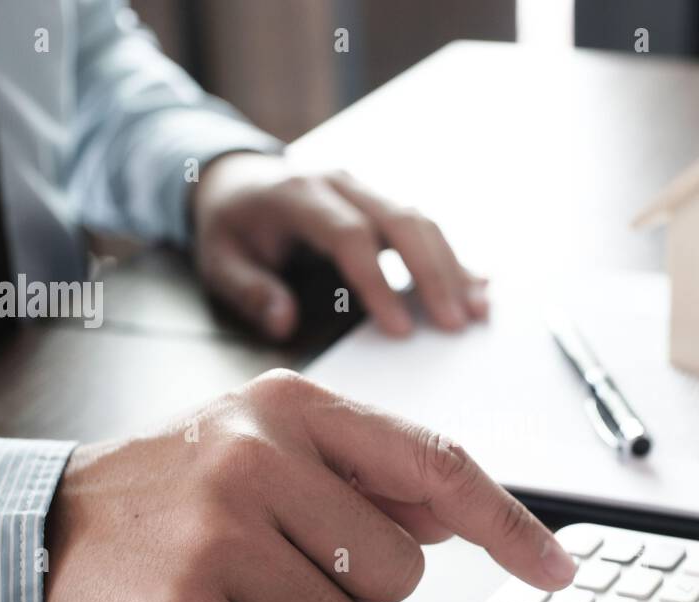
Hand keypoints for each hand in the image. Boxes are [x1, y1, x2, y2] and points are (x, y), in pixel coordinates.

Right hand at [43, 371, 574, 601]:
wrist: (50, 526)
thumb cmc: (179, 485)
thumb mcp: (269, 442)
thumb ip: (369, 470)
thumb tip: (467, 511)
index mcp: (295, 407)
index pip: (436, 463)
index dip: (508, 523)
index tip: (556, 568)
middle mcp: (259, 458)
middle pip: (399, 573)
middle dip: (353, 587)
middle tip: (283, 561)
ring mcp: (220, 536)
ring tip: (241, 589)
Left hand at [192, 152, 487, 339]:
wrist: (236, 176)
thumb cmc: (231, 226)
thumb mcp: (218, 260)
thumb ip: (250, 290)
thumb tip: (283, 323)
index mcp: (297, 195)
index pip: (349, 236)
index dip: (378, 282)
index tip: (399, 328)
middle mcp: (340, 184)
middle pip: (400, 222)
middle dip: (433, 274)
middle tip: (457, 324)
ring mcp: (365, 189)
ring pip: (420, 221)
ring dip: (453, 267)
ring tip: (478, 312)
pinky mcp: (381, 201)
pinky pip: (423, 226)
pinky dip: (452, 258)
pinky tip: (480, 285)